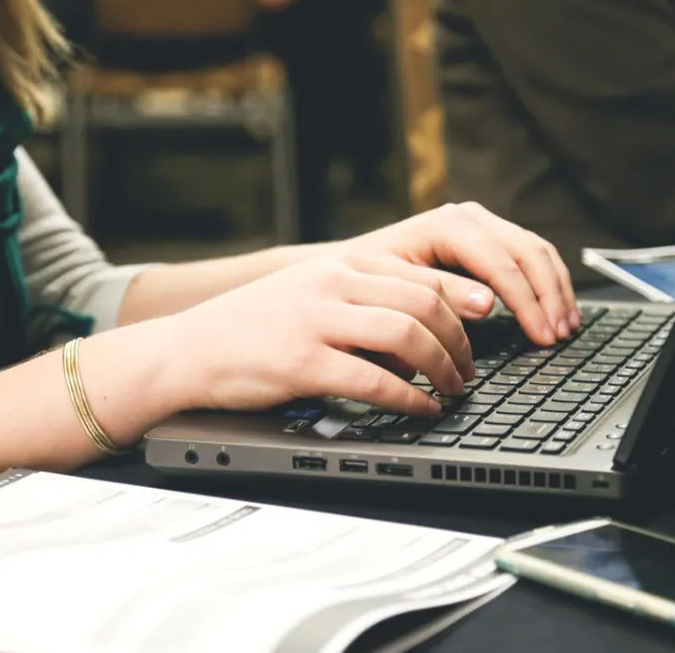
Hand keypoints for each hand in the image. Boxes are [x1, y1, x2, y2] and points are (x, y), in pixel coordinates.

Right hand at [161, 256, 477, 415]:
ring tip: (452, 390)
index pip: (422, 276)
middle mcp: (332, 284)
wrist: (188, 349)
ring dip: (443, 367)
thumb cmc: (252, 329)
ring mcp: (317, 321)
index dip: (463, 304)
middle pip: (425, 303)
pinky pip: (375, 380)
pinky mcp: (303, 362)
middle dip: (460, 341)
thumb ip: (361, 302)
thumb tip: (422, 332)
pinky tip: (421, 409)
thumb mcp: (310, 295)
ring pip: (408, 334)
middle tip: (469, 370)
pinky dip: (409, 398)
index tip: (486, 325)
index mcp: (340, 265)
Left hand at [340, 202, 579, 346]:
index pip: (503, 263)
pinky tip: (556, 310)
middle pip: (529, 252)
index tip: (542, 335)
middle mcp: (469, 218)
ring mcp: (481, 225)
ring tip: (566, 328)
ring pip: (536, 252)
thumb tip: (488, 305)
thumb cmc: (364, 282)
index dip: (527, 302)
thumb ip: (441, 295)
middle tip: (559, 336)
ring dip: (556, 291)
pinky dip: (548, 284)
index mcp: (448, 225)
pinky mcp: (486, 240)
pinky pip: (530, 257)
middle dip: (549, 296)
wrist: (345, 268)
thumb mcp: (396, 290)